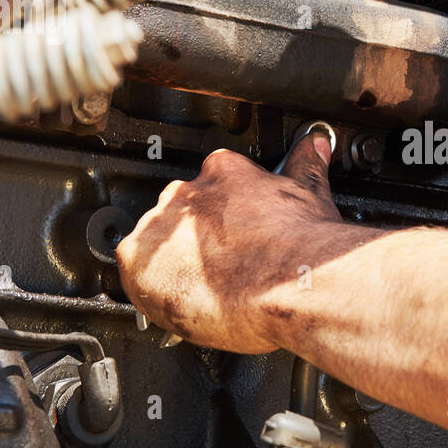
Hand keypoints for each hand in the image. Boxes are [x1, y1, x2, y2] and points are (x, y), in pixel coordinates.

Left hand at [116, 129, 340, 352]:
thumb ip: (304, 165)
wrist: (291, 283)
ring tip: (206, 289)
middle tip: (223, 265)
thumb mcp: (309, 194)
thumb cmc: (302, 246)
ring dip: (174, 264)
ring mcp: (160, 228)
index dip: (221, 213)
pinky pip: (134, 276)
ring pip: (156, 245)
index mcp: (223, 171)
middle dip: (196, 240)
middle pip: (179, 215)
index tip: (232, 230)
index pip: (210, 183)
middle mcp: (186, 195)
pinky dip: (152, 289)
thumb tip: (313, 146)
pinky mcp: (140, 263)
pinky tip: (183, 300)